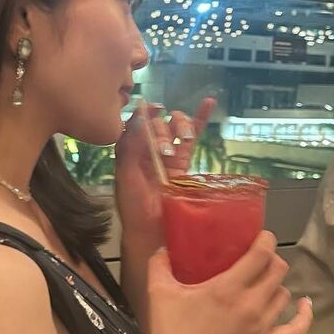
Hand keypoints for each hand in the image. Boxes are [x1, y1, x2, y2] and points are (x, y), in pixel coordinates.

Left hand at [114, 97, 215, 248]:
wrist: (152, 230)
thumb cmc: (133, 206)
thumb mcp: (125, 175)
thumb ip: (130, 147)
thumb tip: (137, 117)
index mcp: (129, 149)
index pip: (137, 121)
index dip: (144, 112)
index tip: (152, 109)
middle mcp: (147, 148)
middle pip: (158, 123)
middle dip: (162, 130)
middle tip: (163, 150)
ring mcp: (167, 153)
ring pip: (175, 126)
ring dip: (180, 125)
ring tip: (183, 138)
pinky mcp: (184, 161)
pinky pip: (193, 136)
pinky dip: (200, 118)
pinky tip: (208, 103)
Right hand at [145, 231, 313, 333]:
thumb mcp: (158, 293)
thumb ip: (159, 263)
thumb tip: (163, 247)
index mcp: (228, 288)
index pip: (261, 255)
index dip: (265, 239)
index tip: (260, 235)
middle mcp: (251, 304)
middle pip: (278, 271)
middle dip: (271, 258)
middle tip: (256, 257)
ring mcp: (262, 327)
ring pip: (283, 295)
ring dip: (276, 283)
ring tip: (262, 281)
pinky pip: (295, 329)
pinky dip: (303, 315)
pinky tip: (303, 304)